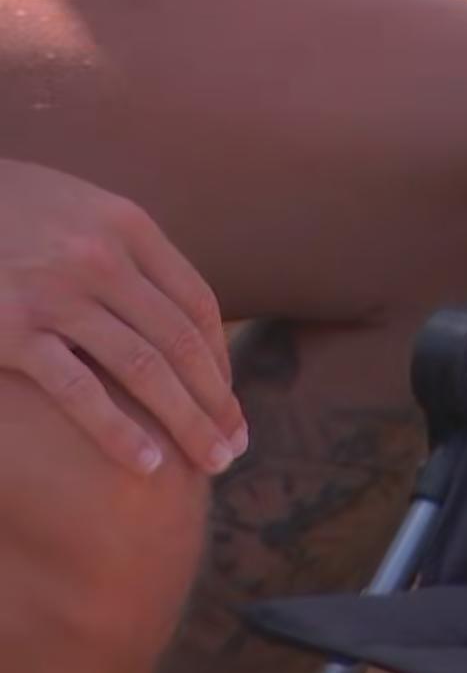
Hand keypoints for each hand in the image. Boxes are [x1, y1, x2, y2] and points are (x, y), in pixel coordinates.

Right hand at [0, 160, 245, 474]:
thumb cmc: (0, 211)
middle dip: (216, 401)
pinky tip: (148, 464)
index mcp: (124, 225)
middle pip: (181, 341)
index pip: (195, 303)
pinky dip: (119, 431)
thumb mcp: (71, 208)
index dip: (219, 359)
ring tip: (213, 461)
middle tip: (236, 446)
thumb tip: (169, 307)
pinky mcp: (10, 330)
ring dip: (188, 422)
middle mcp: (100, 256)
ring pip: (145, 369)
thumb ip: (119, 247)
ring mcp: (56, 293)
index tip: (228, 400)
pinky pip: (79, 390)